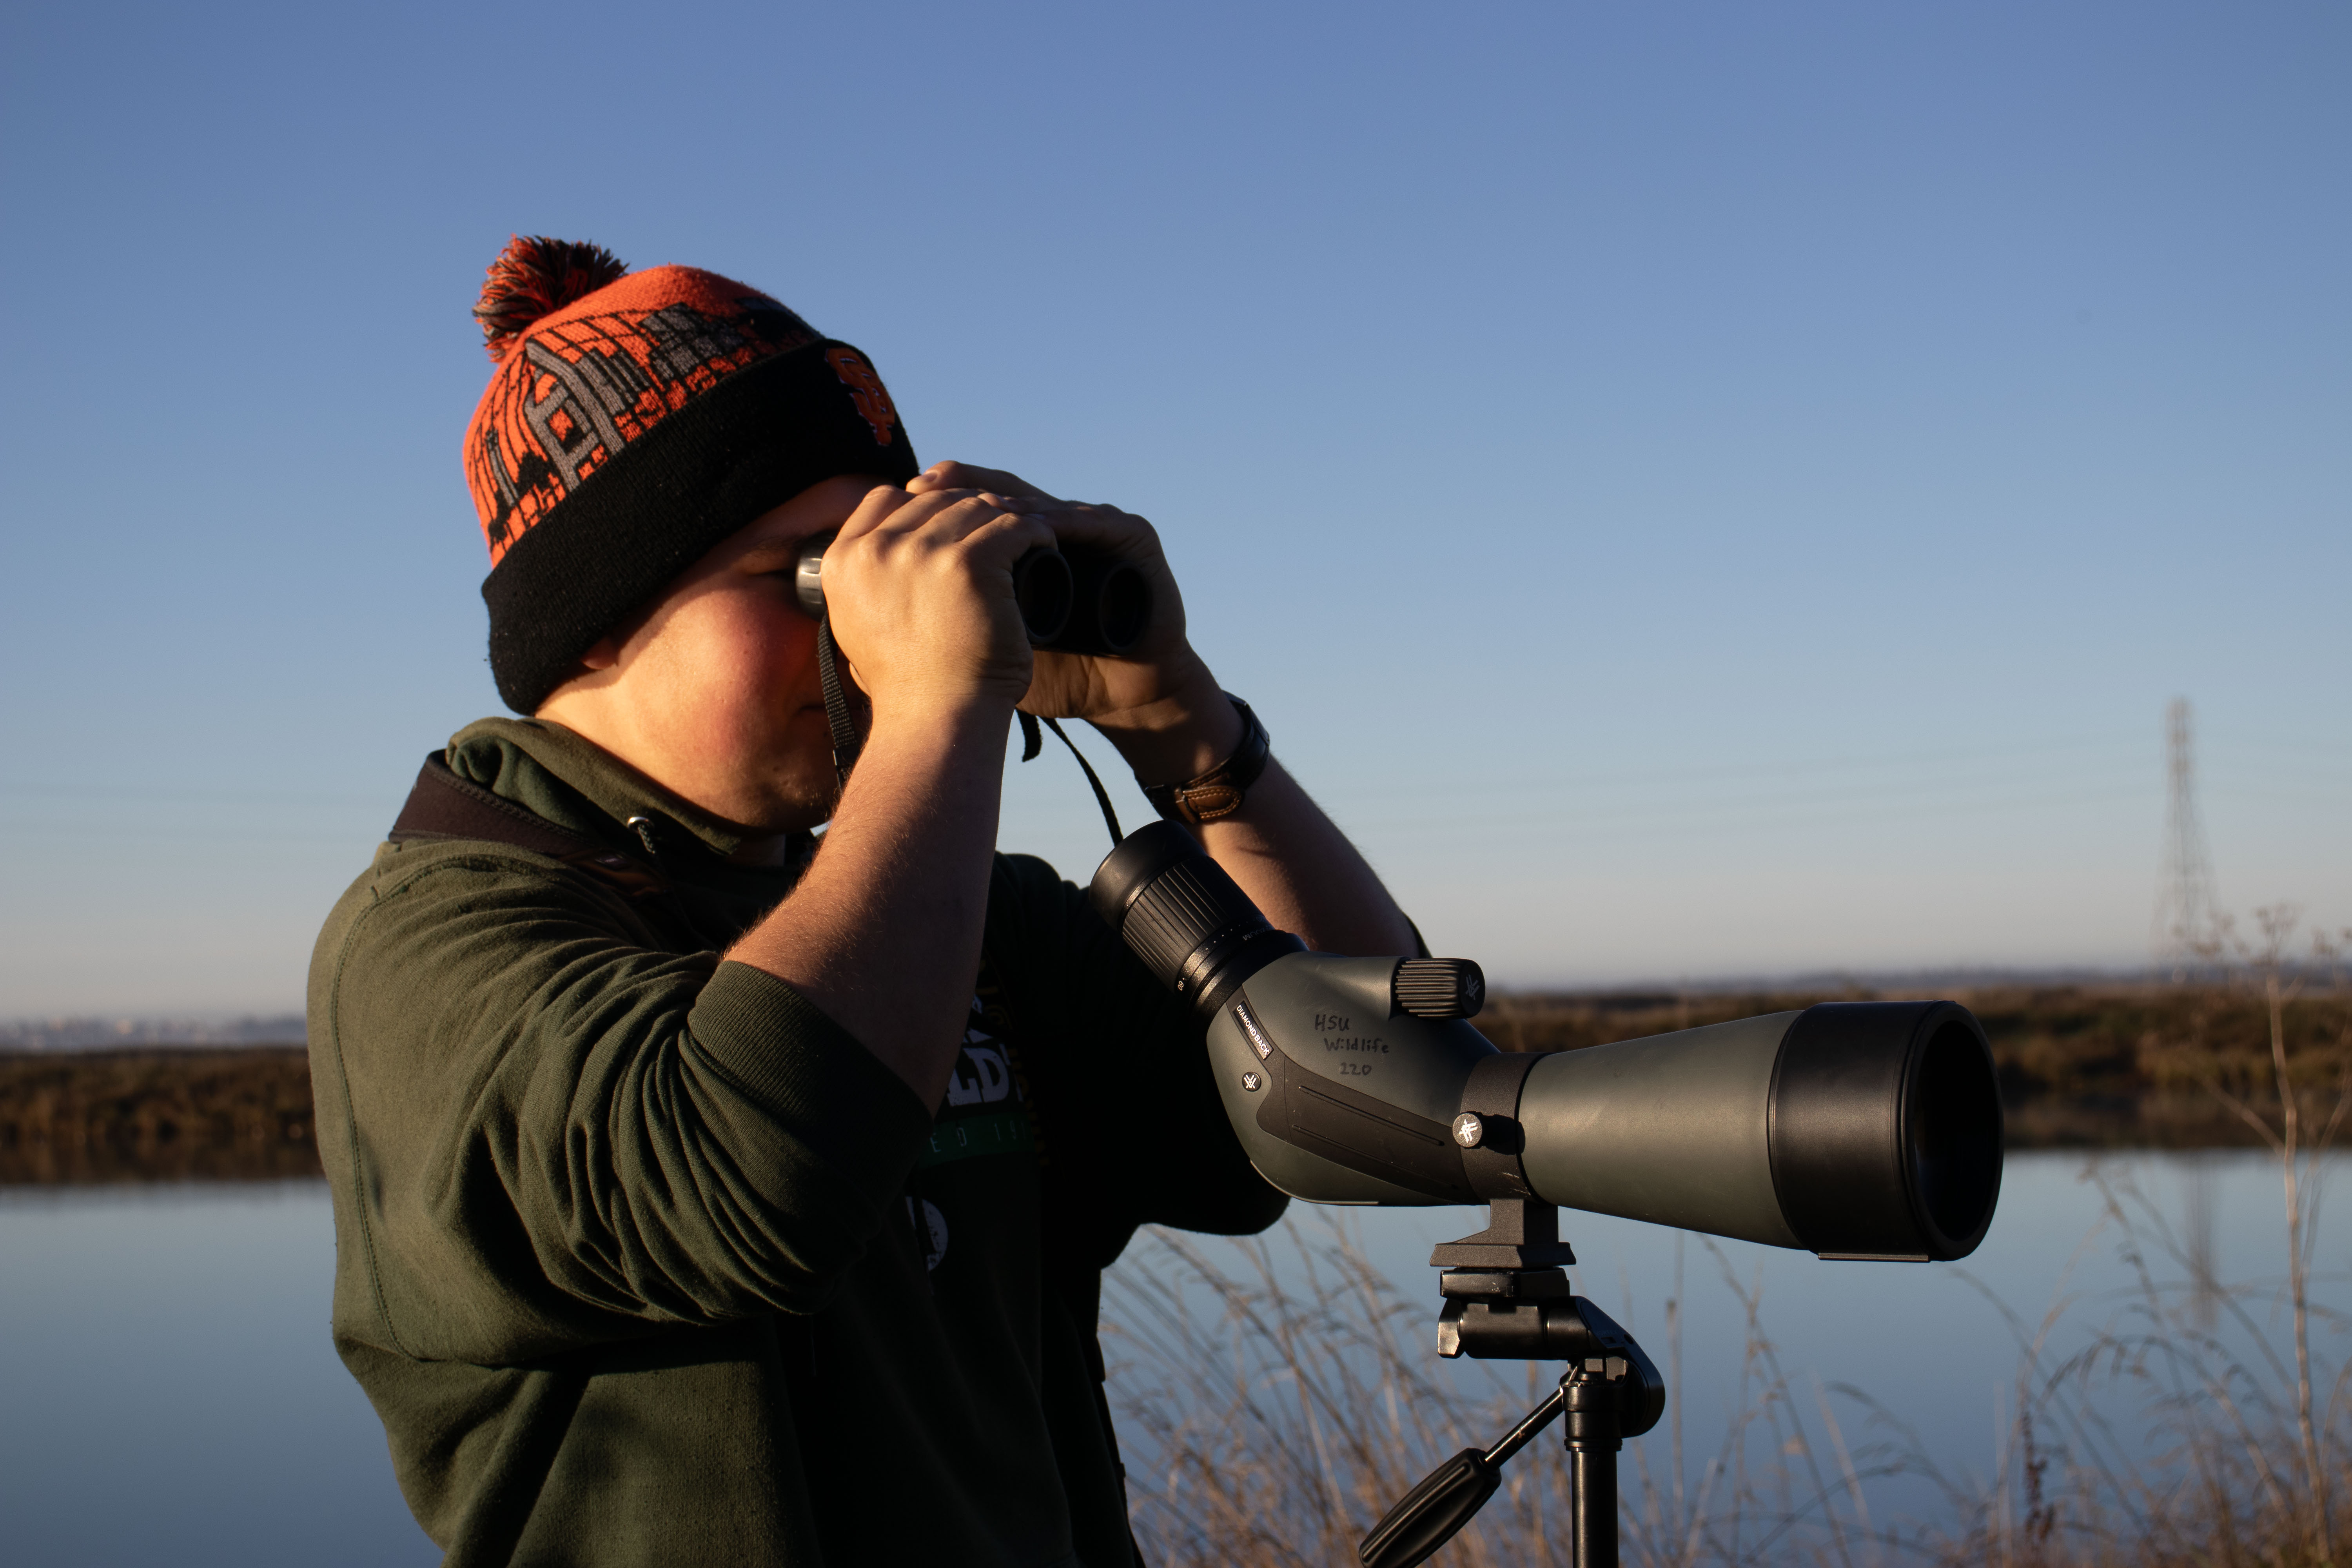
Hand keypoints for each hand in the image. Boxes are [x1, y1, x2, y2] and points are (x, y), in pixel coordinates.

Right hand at [819, 484, 1056, 723]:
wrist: (934, 720)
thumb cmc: (906, 686)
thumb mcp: (859, 625)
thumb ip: (866, 581)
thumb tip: (881, 551)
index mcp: (842, 560)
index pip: (885, 499)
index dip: (923, 506)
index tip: (952, 528)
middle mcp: (876, 549)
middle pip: (934, 499)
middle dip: (969, 510)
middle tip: (998, 531)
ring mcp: (921, 553)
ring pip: (975, 506)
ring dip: (1005, 517)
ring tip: (1025, 536)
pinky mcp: (968, 563)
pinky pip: (1012, 526)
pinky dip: (1034, 532)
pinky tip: (1044, 544)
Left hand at [909, 460, 1239, 783]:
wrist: (1117, 694)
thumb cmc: (1053, 674)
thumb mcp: (985, 644)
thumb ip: (943, 623)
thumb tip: (868, 611)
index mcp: (1018, 547)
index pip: (973, 505)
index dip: (937, 502)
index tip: (898, 503)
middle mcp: (1056, 528)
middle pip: (1003, 490)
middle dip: (963, 489)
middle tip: (924, 486)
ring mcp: (1096, 528)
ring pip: (1045, 500)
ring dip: (1009, 504)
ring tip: (976, 509)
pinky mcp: (1133, 538)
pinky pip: (1095, 520)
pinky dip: (1065, 521)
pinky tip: (1036, 526)